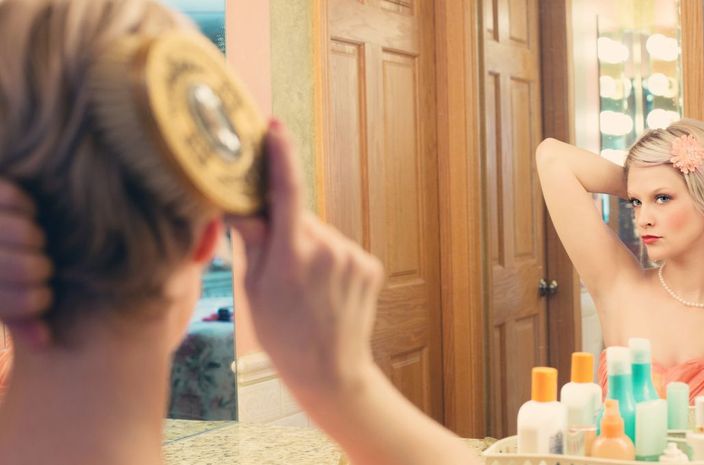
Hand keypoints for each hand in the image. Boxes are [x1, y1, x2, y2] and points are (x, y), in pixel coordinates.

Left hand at [0, 180, 52, 348]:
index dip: (37, 302)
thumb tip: (45, 342)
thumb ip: (14, 319)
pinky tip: (22, 215)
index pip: (17, 303)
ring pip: (26, 233)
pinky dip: (26, 207)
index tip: (42, 297)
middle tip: (38, 268)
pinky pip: (15, 198)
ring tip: (30, 242)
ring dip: (34, 238)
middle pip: (27, 268)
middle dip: (39, 270)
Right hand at [227, 120, 384, 395]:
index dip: (281, 156)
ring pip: (321, 234)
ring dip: (309, 247)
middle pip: (301, 218)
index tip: (274, 128)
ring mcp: (354, 257)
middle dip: (286, 229)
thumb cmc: (284, 335)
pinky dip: (330, 260)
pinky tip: (325, 289)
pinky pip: (341, 249)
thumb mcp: (255, 290)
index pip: (286, 193)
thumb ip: (253, 241)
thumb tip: (240, 204)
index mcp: (293, 256)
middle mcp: (328, 250)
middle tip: (277, 264)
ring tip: (304, 287)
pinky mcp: (370, 264)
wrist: (331, 369)